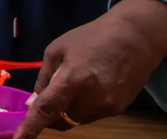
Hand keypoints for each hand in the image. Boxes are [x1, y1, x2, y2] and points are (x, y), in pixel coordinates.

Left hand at [14, 0, 166, 138]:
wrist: (135, 38)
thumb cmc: (91, 38)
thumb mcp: (57, 50)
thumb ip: (44, 78)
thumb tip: (33, 102)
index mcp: (72, 79)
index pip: (47, 109)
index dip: (31, 127)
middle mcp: (91, 98)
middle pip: (62, 120)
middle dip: (52, 113)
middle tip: (51, 97)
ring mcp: (107, 106)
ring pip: (77, 119)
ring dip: (70, 110)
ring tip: (78, 83)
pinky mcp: (118, 109)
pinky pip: (93, 115)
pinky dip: (86, 106)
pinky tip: (93, 86)